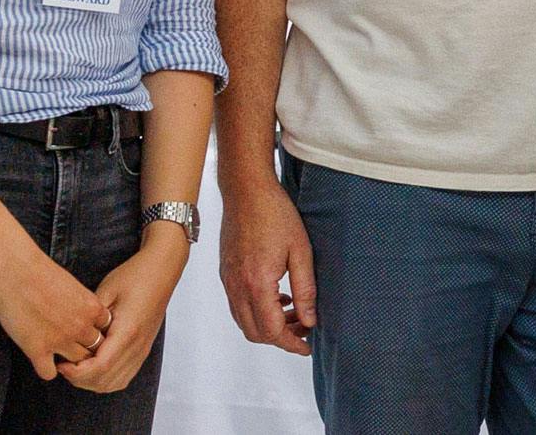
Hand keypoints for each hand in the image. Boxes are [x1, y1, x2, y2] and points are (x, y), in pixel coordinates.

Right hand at [0, 251, 111, 380]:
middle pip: (95, 350)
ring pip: (76, 364)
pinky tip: (42, 360)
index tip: (86, 333)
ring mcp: (60, 340)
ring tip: (61, 359)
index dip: (95, 334)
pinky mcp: (38, 350)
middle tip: (75, 349)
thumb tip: (85, 316)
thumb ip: (82, 305)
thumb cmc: (41, 272)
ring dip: (70, 363)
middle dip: (87, 350)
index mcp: (92, 309)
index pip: (106, 332)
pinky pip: (49, 373)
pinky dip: (47, 370)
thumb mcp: (73, 286)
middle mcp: (80, 327)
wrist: (16, 270)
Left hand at [60, 229, 186, 392]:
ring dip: (92, 382)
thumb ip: (90, 318)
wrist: (160, 271)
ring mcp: (142, 350)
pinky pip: (123, 377)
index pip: (100, 367)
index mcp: (127, 331)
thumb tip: (72, 338)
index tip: (61, 364)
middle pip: (105, 381)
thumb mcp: (105, 291)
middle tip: (64, 366)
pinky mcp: (143, 350)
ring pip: (114, 384)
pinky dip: (106, 380)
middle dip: (80, 380)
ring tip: (76, 367)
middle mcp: (137, 346)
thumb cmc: (134, 276)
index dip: (77, 372)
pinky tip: (93, 368)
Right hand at [219, 180, 316, 354]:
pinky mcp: (226, 273)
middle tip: (304, 328)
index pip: (272, 330)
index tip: (308, 346)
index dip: (292, 343)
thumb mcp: (301, 251)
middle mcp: (237, 286)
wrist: (246, 190)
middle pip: (255, 332)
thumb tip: (309, 321)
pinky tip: (278, 296)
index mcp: (257, 283)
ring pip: (244, 321)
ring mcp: (228, 280)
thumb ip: (306, 289)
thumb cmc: (276, 214)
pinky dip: (257, 311)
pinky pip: (238, 305)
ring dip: (268, 325)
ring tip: (294, 311)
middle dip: (281, 337)